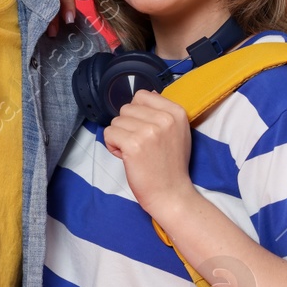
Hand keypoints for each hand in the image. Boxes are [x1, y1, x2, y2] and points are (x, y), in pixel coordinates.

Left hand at [102, 90, 198, 219]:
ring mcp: (149, 131)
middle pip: (126, 108)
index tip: (145, 130)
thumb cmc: (171, 165)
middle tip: (139, 145)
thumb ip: (164, 112)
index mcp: (176, 112)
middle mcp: (164, 119)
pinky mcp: (134, 144)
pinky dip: (113, 146)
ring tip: (134, 153)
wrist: (170, 193)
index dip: (137, 113)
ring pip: (116, 121)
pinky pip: (109, 133)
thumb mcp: (178, 132)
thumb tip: (149, 93)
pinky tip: (126, 157)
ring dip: (119, 137)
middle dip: (127, 126)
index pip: (142, 95)